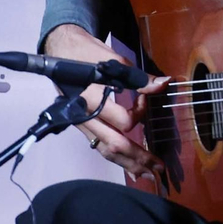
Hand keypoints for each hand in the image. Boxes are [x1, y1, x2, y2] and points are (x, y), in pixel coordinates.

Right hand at [42, 24, 167, 178]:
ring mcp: (82, 123)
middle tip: (159, 168)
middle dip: (139, 158)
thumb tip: (163, 83)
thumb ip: (138, 78)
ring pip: (106, 150)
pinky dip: (115, 158)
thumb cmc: (85, 53)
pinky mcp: (81, 125)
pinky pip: (99, 145)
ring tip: (147, 174)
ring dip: (128, 163)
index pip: (124, 121)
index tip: (144, 99)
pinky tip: (129, 168)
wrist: (59, 49)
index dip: (141, 112)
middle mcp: (85, 116)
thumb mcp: (114, 60)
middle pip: (115, 144)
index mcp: (92, 100)